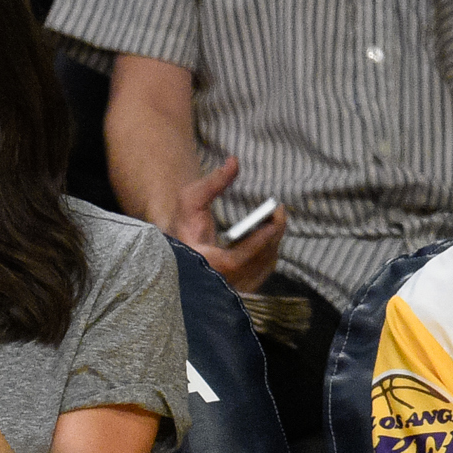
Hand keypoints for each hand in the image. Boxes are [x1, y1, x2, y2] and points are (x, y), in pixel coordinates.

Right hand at [170, 155, 285, 294]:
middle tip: (278, 211)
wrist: (174, 249)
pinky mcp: (240, 289)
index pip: (238, 259)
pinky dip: (269, 251)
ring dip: (272, 242)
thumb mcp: (190, 201)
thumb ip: (212, 183)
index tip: (275, 217)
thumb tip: (234, 162)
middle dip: (272, 234)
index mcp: (202, 267)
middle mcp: (218, 284)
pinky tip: (267, 235)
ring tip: (274, 219)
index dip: (260, 239)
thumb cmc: (182, 225)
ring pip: (263, 267)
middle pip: (258, 262)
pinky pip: (263, 271)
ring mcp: (230, 290)